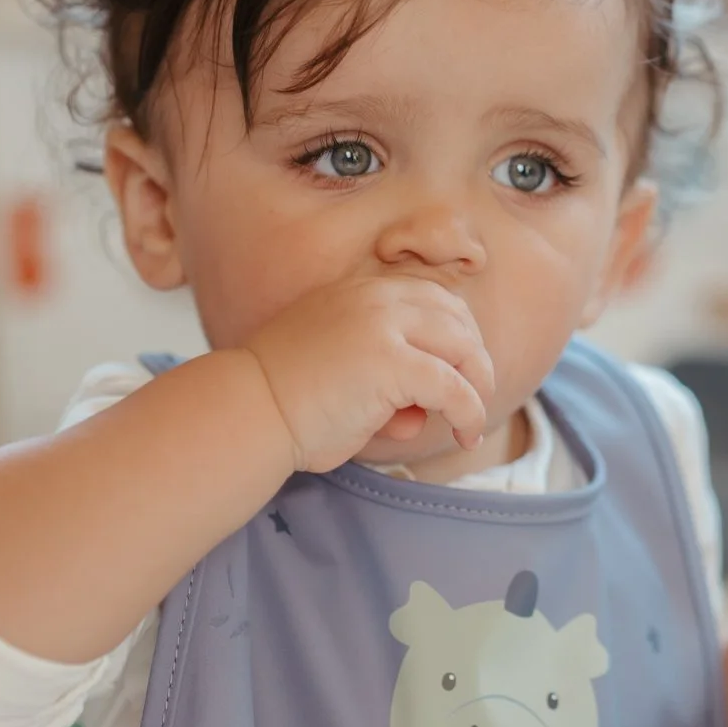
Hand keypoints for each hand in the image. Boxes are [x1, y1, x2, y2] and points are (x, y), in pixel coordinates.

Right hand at [239, 274, 495, 472]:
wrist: (249, 410)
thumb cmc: (284, 402)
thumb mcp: (340, 371)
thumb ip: (382, 378)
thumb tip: (417, 414)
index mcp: (360, 290)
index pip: (434, 298)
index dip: (458, 335)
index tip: (460, 372)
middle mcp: (376, 298)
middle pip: (458, 317)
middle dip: (475, 360)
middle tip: (474, 399)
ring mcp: (385, 326)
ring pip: (464, 349)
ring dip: (478, 388)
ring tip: (470, 424)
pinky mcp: (393, 363)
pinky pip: (455, 388)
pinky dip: (470, 414)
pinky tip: (465, 436)